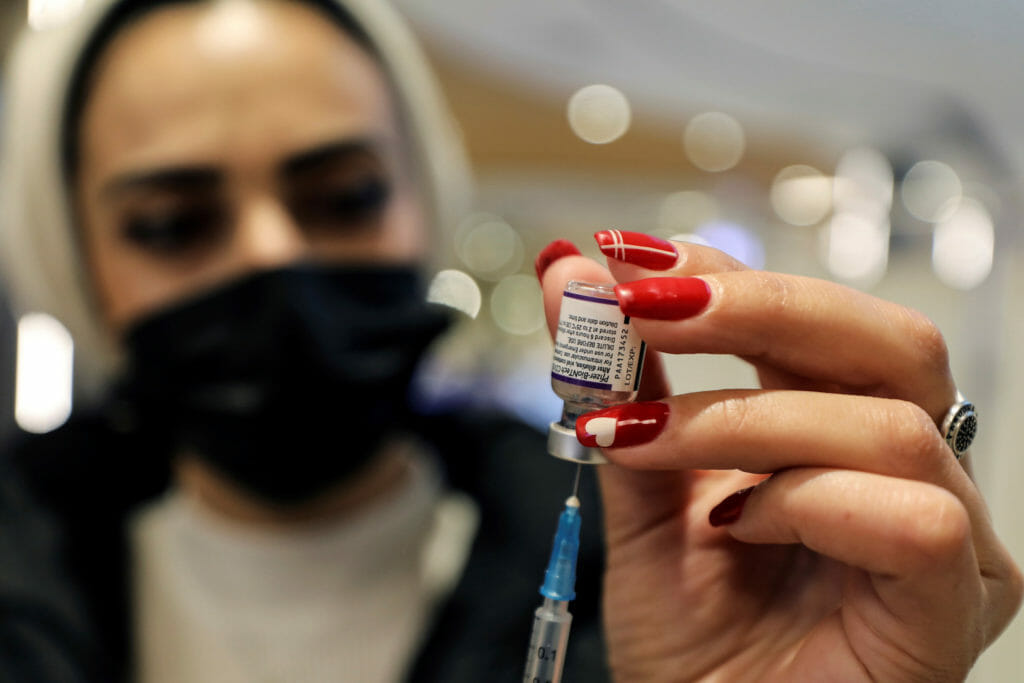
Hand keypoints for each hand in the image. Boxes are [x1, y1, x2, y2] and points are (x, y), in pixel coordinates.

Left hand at [537, 234, 1021, 681]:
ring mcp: (949, 535)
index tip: (623, 258)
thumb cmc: (690, 634)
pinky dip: (807, 501)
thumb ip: (619, 385)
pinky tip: (736, 525)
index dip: (725, 273)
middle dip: (755, 306)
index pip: (814, 319)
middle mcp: (912, 468)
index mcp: (843, 428)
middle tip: (644, 305)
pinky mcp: (954, 603)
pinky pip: (914, 517)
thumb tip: (572, 277)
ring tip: (645, 444)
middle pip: (886, 339)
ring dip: (742, 417)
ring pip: (889, 421)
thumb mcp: (641, 489)